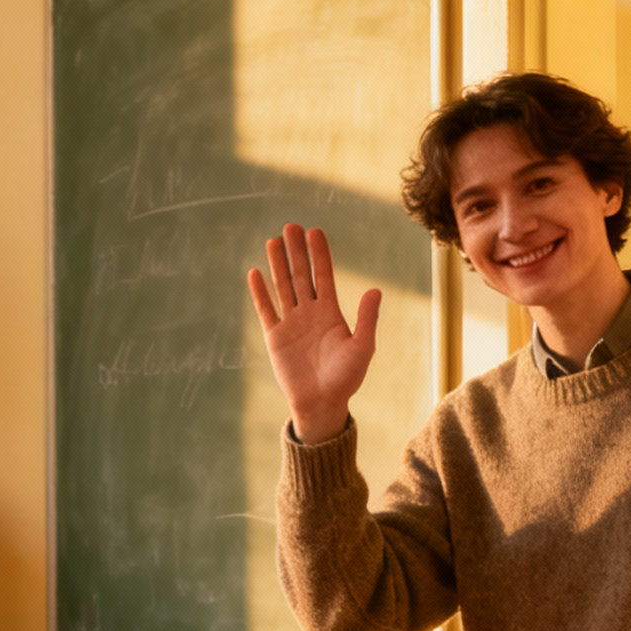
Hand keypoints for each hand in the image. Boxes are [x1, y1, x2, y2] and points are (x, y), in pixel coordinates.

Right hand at [247, 223, 381, 443]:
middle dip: (296, 251)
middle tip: (291, 226)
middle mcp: (310, 313)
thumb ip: (367, 319)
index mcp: (331, 313)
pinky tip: (255, 273)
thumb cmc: (346, 379)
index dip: (319, 254)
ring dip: (278, 264)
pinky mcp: (275, 337)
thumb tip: (375, 290)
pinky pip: (266, 310)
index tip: (315, 231)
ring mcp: (291, 323)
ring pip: (283, 287)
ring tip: (273, 241)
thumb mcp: (362, 348)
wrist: (322, 404)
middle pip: (301, 275)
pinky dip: (260, 292)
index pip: (323, 276)